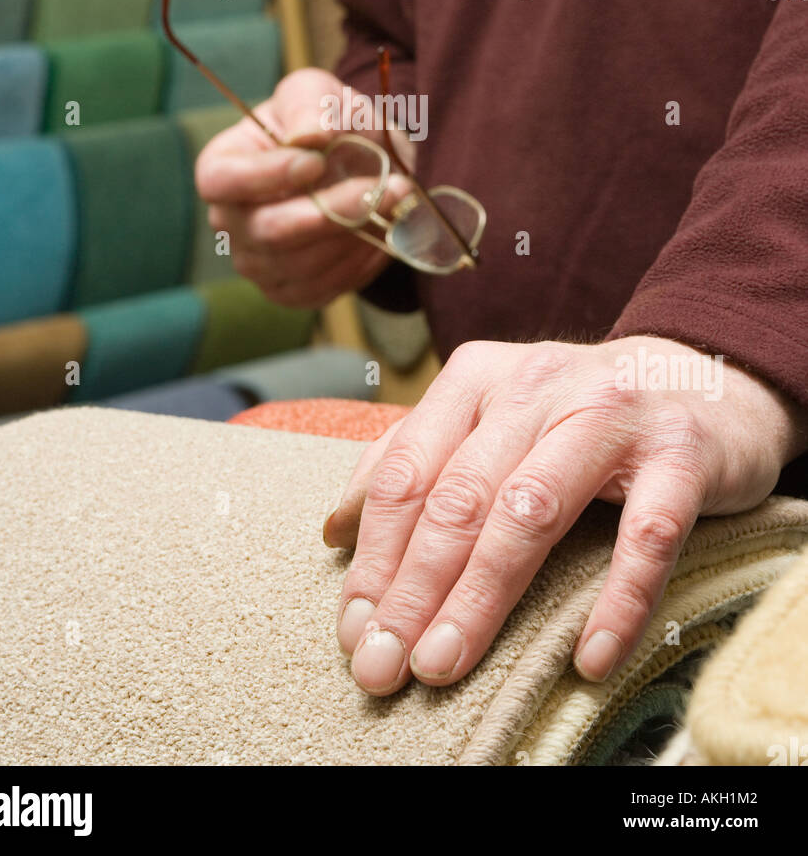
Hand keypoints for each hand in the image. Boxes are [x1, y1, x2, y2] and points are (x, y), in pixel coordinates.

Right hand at [195, 68, 399, 307]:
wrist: (360, 160)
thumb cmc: (327, 121)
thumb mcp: (318, 93)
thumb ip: (311, 106)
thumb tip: (311, 136)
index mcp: (221, 167)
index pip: (223, 181)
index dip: (266, 176)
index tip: (317, 162)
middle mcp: (230, 221)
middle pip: (268, 232)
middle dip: (332, 212)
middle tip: (384, 188)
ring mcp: (257, 262)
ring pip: (302, 264)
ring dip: (356, 234)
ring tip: (395, 200)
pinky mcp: (291, 290)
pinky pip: (323, 287)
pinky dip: (359, 261)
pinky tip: (382, 230)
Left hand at [325, 335, 807, 694]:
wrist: (707, 380)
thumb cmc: (580, 416)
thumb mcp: (492, 416)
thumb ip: (416, 459)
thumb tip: (335, 528)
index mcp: (479, 376)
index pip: (407, 472)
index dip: (374, 556)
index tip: (355, 629)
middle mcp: (538, 384)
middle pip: (459, 497)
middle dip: (412, 590)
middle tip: (384, 665)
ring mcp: (611, 414)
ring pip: (531, 512)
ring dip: (481, 598)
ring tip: (445, 665)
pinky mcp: (680, 455)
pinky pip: (645, 536)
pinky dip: (615, 601)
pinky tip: (588, 657)